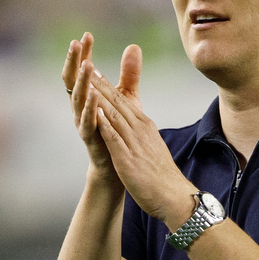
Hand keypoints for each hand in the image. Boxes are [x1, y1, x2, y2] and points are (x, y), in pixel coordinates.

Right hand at [62, 32, 118, 186]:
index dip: (83, 53)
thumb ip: (128, 74)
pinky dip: (89, 108)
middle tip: (76, 43)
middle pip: (72, 80)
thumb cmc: (119, 130)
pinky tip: (93, 95)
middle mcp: (81, 107)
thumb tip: (133, 46)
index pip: (82, 70)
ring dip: (81, 81)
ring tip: (86, 64)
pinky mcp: (91, 138)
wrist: (118, 164)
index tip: (86, 35)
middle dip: (74, 61)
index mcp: (88, 96)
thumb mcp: (126, 98)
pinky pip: (87, 121)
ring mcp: (83, 122)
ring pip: (77, 98)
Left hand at [88, 44, 197, 227]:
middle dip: (100, 82)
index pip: (123, 100)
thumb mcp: (150, 145)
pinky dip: (104, 122)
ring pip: (114, 114)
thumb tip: (134, 122)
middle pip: (117, 101)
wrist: (173, 196)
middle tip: (86, 64)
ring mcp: (134, 142)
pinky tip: (94, 111)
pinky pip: (114, 136)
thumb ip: (140, 131)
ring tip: (86, 80)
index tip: (94, 70)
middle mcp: (140, 129)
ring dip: (100, 96)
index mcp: (144, 125)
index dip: (107, 84)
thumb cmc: (160, 174)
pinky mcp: (128, 157)